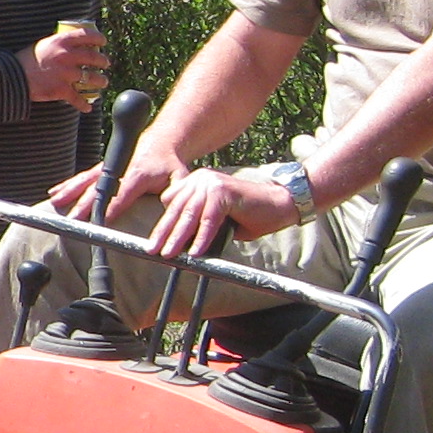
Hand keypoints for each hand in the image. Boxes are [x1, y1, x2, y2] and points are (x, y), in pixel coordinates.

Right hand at [24, 22, 107, 108]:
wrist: (11, 77)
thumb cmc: (25, 60)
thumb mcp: (43, 45)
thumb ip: (58, 45)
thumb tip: (71, 46)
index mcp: (61, 41)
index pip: (87, 36)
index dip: (98, 38)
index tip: (103, 41)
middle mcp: (66, 56)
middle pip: (93, 57)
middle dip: (103, 61)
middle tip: (105, 63)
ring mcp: (65, 74)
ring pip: (91, 78)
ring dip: (100, 81)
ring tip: (103, 82)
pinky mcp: (61, 90)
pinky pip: (77, 98)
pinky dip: (84, 105)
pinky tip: (88, 108)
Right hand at [46, 140, 177, 220]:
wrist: (161, 141)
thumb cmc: (170, 163)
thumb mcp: (179, 176)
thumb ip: (175, 192)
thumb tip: (171, 206)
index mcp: (137, 174)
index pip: (123, 194)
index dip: (112, 207)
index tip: (102, 220)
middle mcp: (118, 169)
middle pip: (98, 188)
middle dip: (84, 203)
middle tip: (73, 218)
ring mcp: (108, 167)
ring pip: (85, 180)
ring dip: (69, 191)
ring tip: (56, 201)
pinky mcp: (101, 167)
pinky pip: (83, 177)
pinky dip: (68, 184)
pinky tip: (55, 192)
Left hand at [149, 165, 301, 262]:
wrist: (280, 205)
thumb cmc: (249, 215)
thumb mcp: (216, 218)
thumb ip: (197, 223)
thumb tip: (179, 243)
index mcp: (197, 182)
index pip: (171, 203)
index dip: (163, 224)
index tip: (154, 243)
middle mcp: (201, 179)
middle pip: (177, 209)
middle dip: (164, 232)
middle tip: (152, 251)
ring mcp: (212, 183)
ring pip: (190, 214)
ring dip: (178, 237)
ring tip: (169, 254)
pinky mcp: (225, 192)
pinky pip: (209, 219)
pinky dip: (202, 237)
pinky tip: (196, 252)